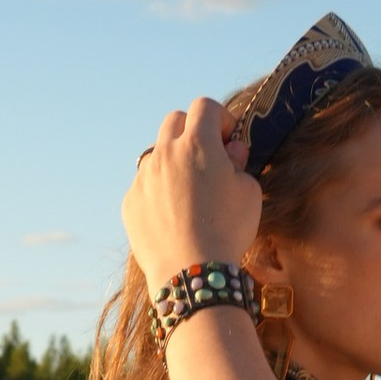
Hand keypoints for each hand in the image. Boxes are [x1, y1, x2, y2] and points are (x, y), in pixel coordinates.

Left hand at [122, 98, 260, 293]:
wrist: (190, 272)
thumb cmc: (227, 231)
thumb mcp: (249, 193)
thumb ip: (239, 163)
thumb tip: (230, 150)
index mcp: (197, 144)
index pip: (205, 107)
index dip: (220, 119)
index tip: (228, 140)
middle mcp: (165, 154)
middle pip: (175, 121)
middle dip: (193, 131)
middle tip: (207, 157)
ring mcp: (143, 178)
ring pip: (157, 154)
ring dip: (173, 162)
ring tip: (190, 192)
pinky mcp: (130, 202)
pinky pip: (145, 185)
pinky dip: (159, 191)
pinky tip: (174, 217)